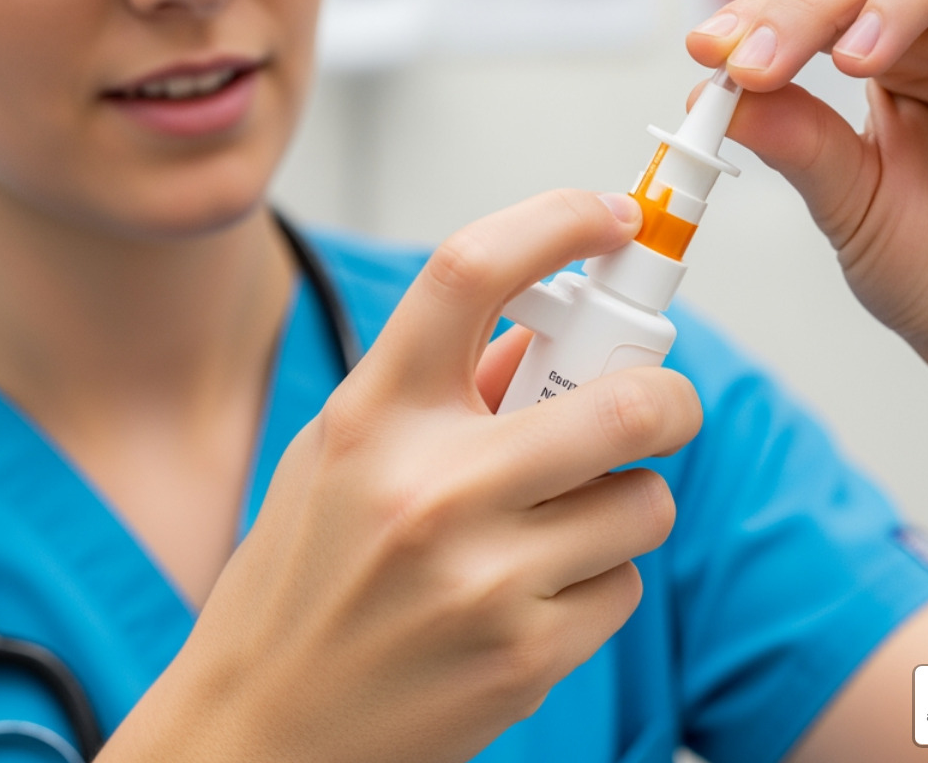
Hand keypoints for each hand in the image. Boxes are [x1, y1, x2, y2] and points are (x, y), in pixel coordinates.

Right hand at [104, 190, 701, 762]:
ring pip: (645, 502)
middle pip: (626, 399)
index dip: (558, 218)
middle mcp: (428, 489)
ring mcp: (482, 579)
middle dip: (667, 397)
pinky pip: (625, 583)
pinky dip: (598, 580)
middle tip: (656, 406)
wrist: (260, 731)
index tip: (611, 216)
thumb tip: (553, 331)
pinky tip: (531, 598)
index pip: (470, 271)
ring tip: (554, 527)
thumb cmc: (298, 585)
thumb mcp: (341, 457)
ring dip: (623, 504)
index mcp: (371, 418)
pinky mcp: (525, 658)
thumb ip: (440, 387)